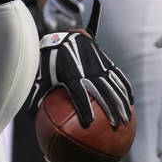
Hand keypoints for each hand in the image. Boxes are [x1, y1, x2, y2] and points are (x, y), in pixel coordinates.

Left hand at [26, 0, 132, 127]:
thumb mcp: (43, 76)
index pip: (79, 94)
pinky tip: (131, 102)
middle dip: (111, 110)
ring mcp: (100, 66)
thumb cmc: (52, 60)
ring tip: (127, 120)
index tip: (88, 124)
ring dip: (122, 103)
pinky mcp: (107, 61)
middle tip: (117, 127)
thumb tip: (30, 116)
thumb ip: (38, 95)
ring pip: (114, 86)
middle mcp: (88, 71)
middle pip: (103, 93)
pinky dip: (126, 88)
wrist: (66, 34)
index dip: (84, 108)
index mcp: (71, 75)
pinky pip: (119, 76)